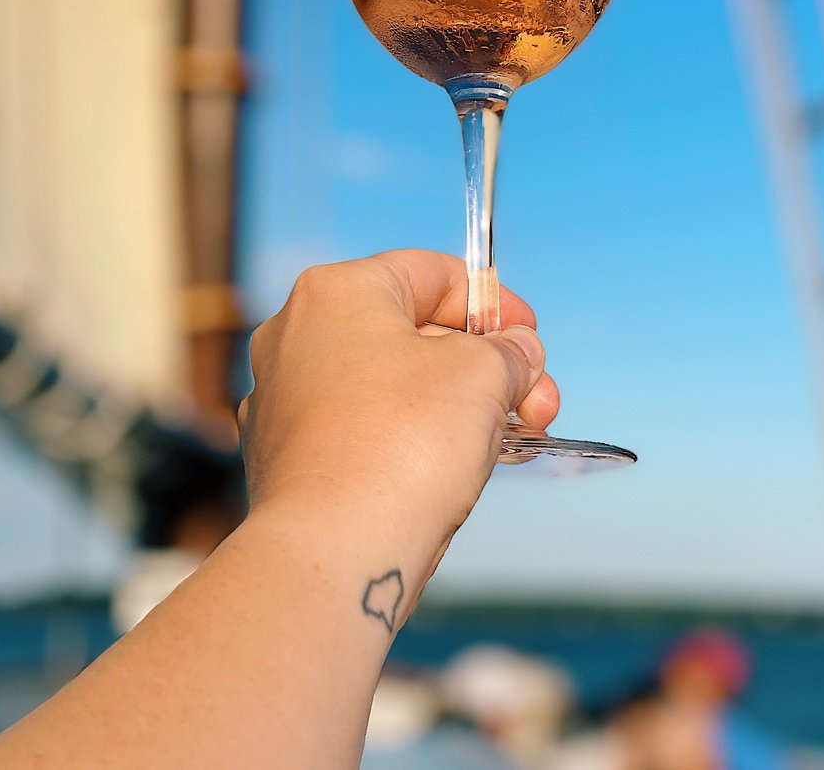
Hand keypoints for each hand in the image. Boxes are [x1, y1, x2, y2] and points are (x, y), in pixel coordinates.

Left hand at [239, 250, 558, 582]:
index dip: (493, 302)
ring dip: (458, 405)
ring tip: (514, 438)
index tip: (532, 338)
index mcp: (337, 291)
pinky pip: (364, 430)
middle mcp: (298, 336)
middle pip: (414, 332)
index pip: (431, 273)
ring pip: (391, 386)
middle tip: (538, 402)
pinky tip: (460, 467)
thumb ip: (508, 351)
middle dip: (486, 365)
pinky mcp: (287, 458)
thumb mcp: (482, 373)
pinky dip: (413, 439)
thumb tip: (517, 353)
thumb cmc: (403, 443)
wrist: (335, 550)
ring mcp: (285, 399)